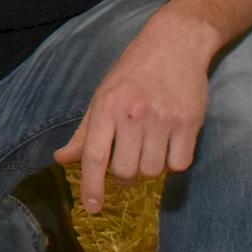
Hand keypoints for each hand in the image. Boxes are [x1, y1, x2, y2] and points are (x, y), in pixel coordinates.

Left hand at [53, 17, 212, 213]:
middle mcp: (133, 114)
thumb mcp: (102, 96)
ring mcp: (163, 119)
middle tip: (127, 161)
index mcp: (106, 107)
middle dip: (124, 175)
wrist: (175, 43)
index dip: (92, 186)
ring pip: (153, 171)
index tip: (92, 207)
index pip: (95, 156)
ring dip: (149, 169)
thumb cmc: (133, 71)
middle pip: (125, 171)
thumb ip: (85, 133)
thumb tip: (61, 159)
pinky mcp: (190, 123)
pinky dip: (173, 163)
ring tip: (148, 148)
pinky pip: (179, 164)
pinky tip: (169, 146)